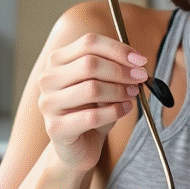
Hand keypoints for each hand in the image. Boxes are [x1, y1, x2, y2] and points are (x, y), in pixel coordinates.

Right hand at [37, 33, 148, 171]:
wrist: (79, 145)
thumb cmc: (91, 110)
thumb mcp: (103, 83)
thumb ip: (114, 68)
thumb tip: (137, 63)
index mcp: (57, 61)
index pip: (88, 43)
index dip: (118, 49)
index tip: (141, 60)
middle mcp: (48, 79)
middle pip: (90, 64)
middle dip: (121, 71)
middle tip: (140, 77)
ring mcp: (48, 103)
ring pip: (92, 89)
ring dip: (119, 91)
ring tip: (132, 95)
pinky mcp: (56, 128)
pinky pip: (92, 116)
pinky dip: (115, 111)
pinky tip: (125, 110)